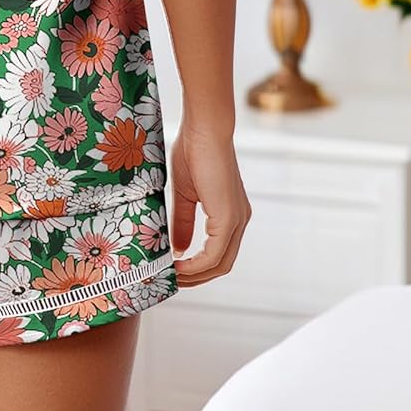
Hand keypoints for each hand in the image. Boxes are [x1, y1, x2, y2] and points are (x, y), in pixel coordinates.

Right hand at [169, 122, 250, 286]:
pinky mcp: (228, 217)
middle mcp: (239, 220)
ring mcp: (237, 220)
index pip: (218, 253)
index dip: (198, 268)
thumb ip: (183, 222)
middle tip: (172, 281)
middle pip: (222, 265)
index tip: (175, 271)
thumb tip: (179, 250)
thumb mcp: (185, 193)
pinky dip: (197, 265)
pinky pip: (215, 254)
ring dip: (195, 276)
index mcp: (230, 213)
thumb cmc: (193, 150)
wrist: (204, 128)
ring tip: (171, 276)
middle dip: (197, 278)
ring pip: (220, 264)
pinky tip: (178, 265)